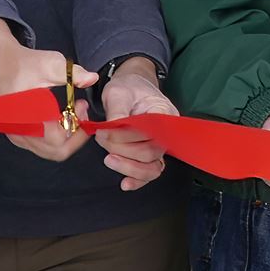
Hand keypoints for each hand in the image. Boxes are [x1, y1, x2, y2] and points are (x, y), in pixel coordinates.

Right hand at [0, 22, 94, 161]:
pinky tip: (60, 117)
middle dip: (75, 135)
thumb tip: (92, 78)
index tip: (81, 107)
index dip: (76, 127)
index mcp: (24, 117)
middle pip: (56, 151)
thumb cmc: (20, 62)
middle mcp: (18, 131)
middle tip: (81, 114)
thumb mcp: (49, 63)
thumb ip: (73, 73)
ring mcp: (16, 134)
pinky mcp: (17, 133)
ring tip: (72, 113)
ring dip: (67, 136)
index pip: (57, 140)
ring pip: (49, 151)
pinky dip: (56, 137)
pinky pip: (41, 146)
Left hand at [94, 61, 175, 191]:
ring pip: (153, 168)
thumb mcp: (118, 93)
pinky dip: (137, 180)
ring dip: (130, 168)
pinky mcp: (149, 154)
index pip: (150, 133)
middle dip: (122, 150)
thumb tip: (110, 131)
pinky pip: (148, 173)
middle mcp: (166, 133)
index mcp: (165, 114)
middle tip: (102, 139)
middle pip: (151, 153)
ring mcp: (159, 145)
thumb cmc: (127, 87)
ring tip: (109, 160)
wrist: (131, 87)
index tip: (105, 131)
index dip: (126, 137)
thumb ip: (117, 112)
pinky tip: (125, 184)